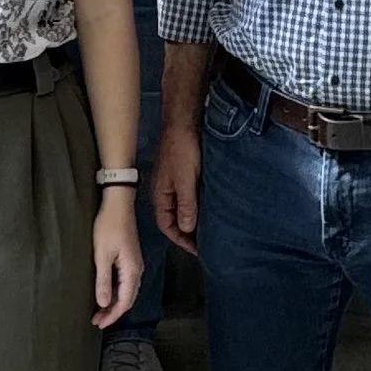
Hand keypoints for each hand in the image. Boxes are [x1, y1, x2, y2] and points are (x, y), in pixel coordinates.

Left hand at [91, 193, 141, 325]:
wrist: (118, 204)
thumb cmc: (109, 226)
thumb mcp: (102, 255)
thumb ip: (103, 280)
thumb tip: (103, 303)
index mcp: (132, 270)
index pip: (124, 301)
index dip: (112, 315)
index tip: (100, 323)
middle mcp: (137, 269)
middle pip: (128, 299)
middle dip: (113, 312)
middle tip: (97, 321)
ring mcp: (135, 264)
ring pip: (127, 291)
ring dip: (114, 303)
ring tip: (100, 311)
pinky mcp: (130, 258)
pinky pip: (125, 282)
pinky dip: (116, 292)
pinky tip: (106, 293)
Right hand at [153, 124, 201, 248]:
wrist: (183, 121)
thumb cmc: (182, 150)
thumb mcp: (185, 180)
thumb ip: (186, 205)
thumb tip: (187, 228)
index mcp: (161, 195)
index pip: (167, 226)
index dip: (180, 239)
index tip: (197, 249)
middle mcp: (165, 191)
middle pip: (174, 218)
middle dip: (187, 232)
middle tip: (206, 243)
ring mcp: (174, 181)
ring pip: (183, 207)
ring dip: (194, 218)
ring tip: (210, 228)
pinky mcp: (184, 173)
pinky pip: (190, 195)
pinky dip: (198, 204)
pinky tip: (210, 206)